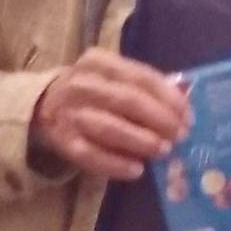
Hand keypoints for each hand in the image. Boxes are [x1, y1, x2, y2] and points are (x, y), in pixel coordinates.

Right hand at [29, 47, 190, 180]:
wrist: (42, 106)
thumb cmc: (92, 91)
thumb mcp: (113, 76)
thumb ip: (144, 85)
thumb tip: (185, 97)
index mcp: (100, 61)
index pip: (140, 76)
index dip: (168, 97)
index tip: (187, 114)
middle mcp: (83, 83)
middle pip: (128, 101)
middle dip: (159, 119)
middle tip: (180, 135)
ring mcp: (70, 112)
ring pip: (110, 128)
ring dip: (141, 141)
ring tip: (164, 150)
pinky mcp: (62, 141)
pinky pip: (91, 155)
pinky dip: (116, 163)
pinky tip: (137, 170)